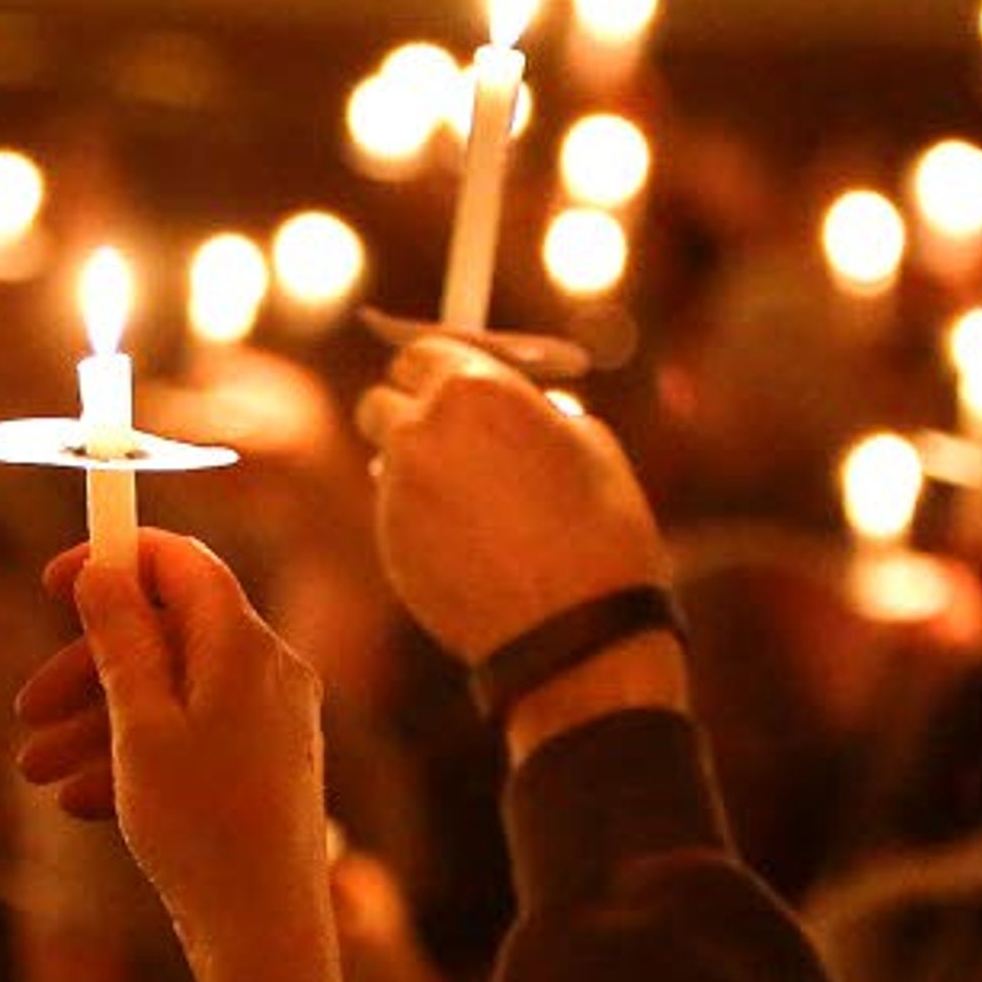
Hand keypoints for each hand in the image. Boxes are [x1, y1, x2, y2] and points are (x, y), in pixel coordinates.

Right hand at [15, 530, 332, 972]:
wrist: (263, 933)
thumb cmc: (203, 828)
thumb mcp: (141, 726)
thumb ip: (121, 640)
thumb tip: (105, 568)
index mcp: (244, 647)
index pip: (181, 565)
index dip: (115, 560)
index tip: (53, 583)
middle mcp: (268, 674)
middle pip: (166, 636)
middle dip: (88, 669)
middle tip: (25, 709)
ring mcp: (271, 723)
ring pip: (170, 697)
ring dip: (97, 726)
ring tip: (35, 774)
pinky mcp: (263, 770)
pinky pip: (191, 743)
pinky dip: (135, 761)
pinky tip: (81, 802)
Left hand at [354, 337, 668, 662]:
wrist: (575, 629)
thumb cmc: (599, 529)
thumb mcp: (587, 441)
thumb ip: (530, 409)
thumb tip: (509, 409)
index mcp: (472, 389)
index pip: (420, 352)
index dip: (437, 367)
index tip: (450, 383)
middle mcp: (420, 431)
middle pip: (382, 402)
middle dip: (410, 411)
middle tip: (451, 435)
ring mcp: (397, 492)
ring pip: (389, 463)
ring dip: (417, 468)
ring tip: (474, 499)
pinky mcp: (388, 546)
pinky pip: (397, 514)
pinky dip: (422, 519)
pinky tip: (471, 545)